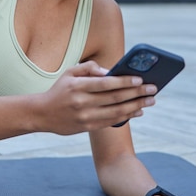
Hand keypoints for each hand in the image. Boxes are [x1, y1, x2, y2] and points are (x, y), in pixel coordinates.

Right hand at [38, 61, 155, 134]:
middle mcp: (82, 102)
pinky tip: (138, 111)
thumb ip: (90, 68)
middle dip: (136, 93)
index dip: (124, 82)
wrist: (42, 114)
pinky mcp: (87, 127)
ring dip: (136, 106)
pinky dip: (127, 116)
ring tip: (150, 101)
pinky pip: (111, 121)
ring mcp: (85, 117)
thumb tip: (111, 72)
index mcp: (78, 86)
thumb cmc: (60, 90)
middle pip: (115, 98)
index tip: (140, 79)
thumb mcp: (70, 73)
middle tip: (153, 89)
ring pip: (116, 112)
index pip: (106, 84)